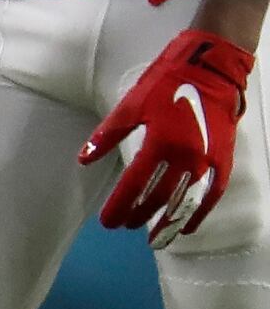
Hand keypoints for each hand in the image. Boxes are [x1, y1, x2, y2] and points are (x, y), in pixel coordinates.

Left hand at [83, 27, 251, 241]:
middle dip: (139, 215)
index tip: (107, 221)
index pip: (135, 183)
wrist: (212, 68)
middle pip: (160, 196)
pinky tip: (189, 226)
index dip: (120, 205)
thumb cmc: (167, 83)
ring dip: (170, 223)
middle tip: (123, 226)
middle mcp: (186, 155)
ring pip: (188, 201)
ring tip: (156, 240)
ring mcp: (208, 159)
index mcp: (160, 141)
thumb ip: (107, 135)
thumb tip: (84, 159)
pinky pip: (214, 193)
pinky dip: (201, 212)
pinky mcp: (224, 158)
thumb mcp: (131, 106)